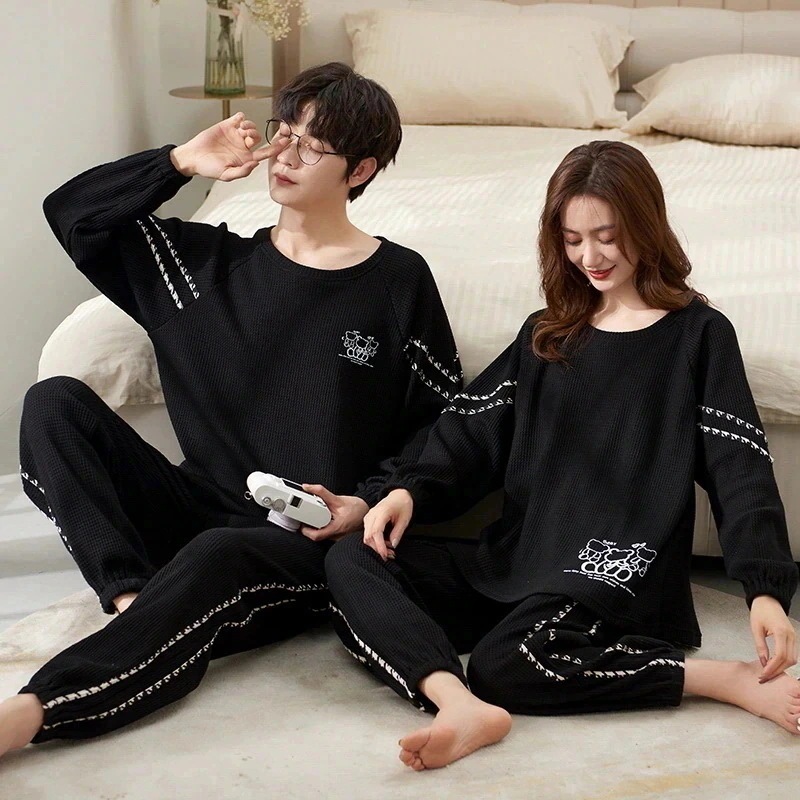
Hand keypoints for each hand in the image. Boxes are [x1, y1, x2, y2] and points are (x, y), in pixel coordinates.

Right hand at [170, 112, 284, 180]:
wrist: (193, 157)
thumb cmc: (209, 169)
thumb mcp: (226, 175)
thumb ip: (242, 171)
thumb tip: (256, 163)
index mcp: (246, 158)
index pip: (266, 152)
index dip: (277, 147)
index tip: (286, 141)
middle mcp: (243, 146)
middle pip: (260, 137)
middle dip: (257, 135)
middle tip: (247, 137)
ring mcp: (236, 135)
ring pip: (251, 126)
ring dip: (249, 127)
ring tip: (239, 130)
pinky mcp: (227, 125)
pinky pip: (240, 117)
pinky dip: (242, 118)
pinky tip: (237, 122)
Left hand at [299, 485, 368, 542]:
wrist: (368, 512)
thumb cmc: (357, 508)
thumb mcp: (338, 499)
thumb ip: (321, 493)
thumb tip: (307, 487)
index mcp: (336, 528)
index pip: (316, 535)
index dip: (305, 530)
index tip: (301, 522)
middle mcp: (336, 536)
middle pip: (317, 535)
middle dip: (310, 526)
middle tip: (306, 517)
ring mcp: (337, 538)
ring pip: (322, 534)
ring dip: (317, 526)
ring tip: (317, 516)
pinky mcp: (338, 536)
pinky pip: (327, 533)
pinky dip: (323, 526)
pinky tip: (325, 519)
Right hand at [362, 489, 413, 560]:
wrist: (398, 495)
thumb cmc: (402, 505)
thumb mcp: (405, 520)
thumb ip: (398, 533)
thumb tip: (392, 546)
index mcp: (382, 512)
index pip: (376, 532)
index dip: (379, 545)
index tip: (385, 555)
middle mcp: (372, 514)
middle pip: (369, 536)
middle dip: (378, 548)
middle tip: (390, 555)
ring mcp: (368, 517)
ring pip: (367, 537)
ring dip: (376, 546)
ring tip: (389, 551)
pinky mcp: (368, 520)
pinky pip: (368, 534)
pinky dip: (375, 541)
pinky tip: (385, 544)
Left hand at [750, 595, 797, 681]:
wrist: (768, 600)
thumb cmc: (760, 611)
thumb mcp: (756, 628)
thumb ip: (760, 646)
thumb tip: (763, 662)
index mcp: (781, 632)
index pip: (780, 655)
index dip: (773, 667)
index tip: (764, 674)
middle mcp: (791, 635)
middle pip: (789, 660)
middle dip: (777, 670)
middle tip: (765, 677)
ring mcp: (794, 636)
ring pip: (793, 659)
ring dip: (782, 667)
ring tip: (768, 672)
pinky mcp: (793, 637)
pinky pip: (792, 653)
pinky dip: (784, 661)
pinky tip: (773, 663)